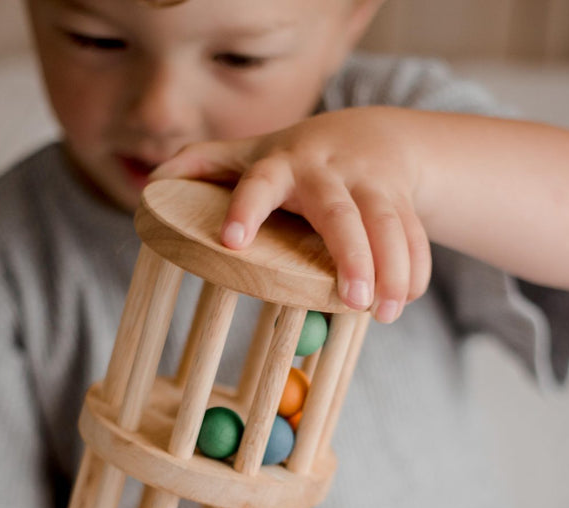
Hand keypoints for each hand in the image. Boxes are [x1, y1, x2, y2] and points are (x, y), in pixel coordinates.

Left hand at [150, 107, 430, 324]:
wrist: (376, 133)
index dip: (246, 208)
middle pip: (343, 213)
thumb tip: (151, 183)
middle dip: (350, 254)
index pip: (260, 182)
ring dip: (393, 268)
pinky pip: (417, 235)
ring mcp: (373, 183)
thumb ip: (205, 163)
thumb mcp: (252, 153)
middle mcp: (329, 172)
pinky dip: (414, 268)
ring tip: (386, 314)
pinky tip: (405, 298)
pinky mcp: (406, 199)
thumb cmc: (298, 156)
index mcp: (282, 164)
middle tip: (352, 299)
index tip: (231, 241)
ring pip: (390, 224)